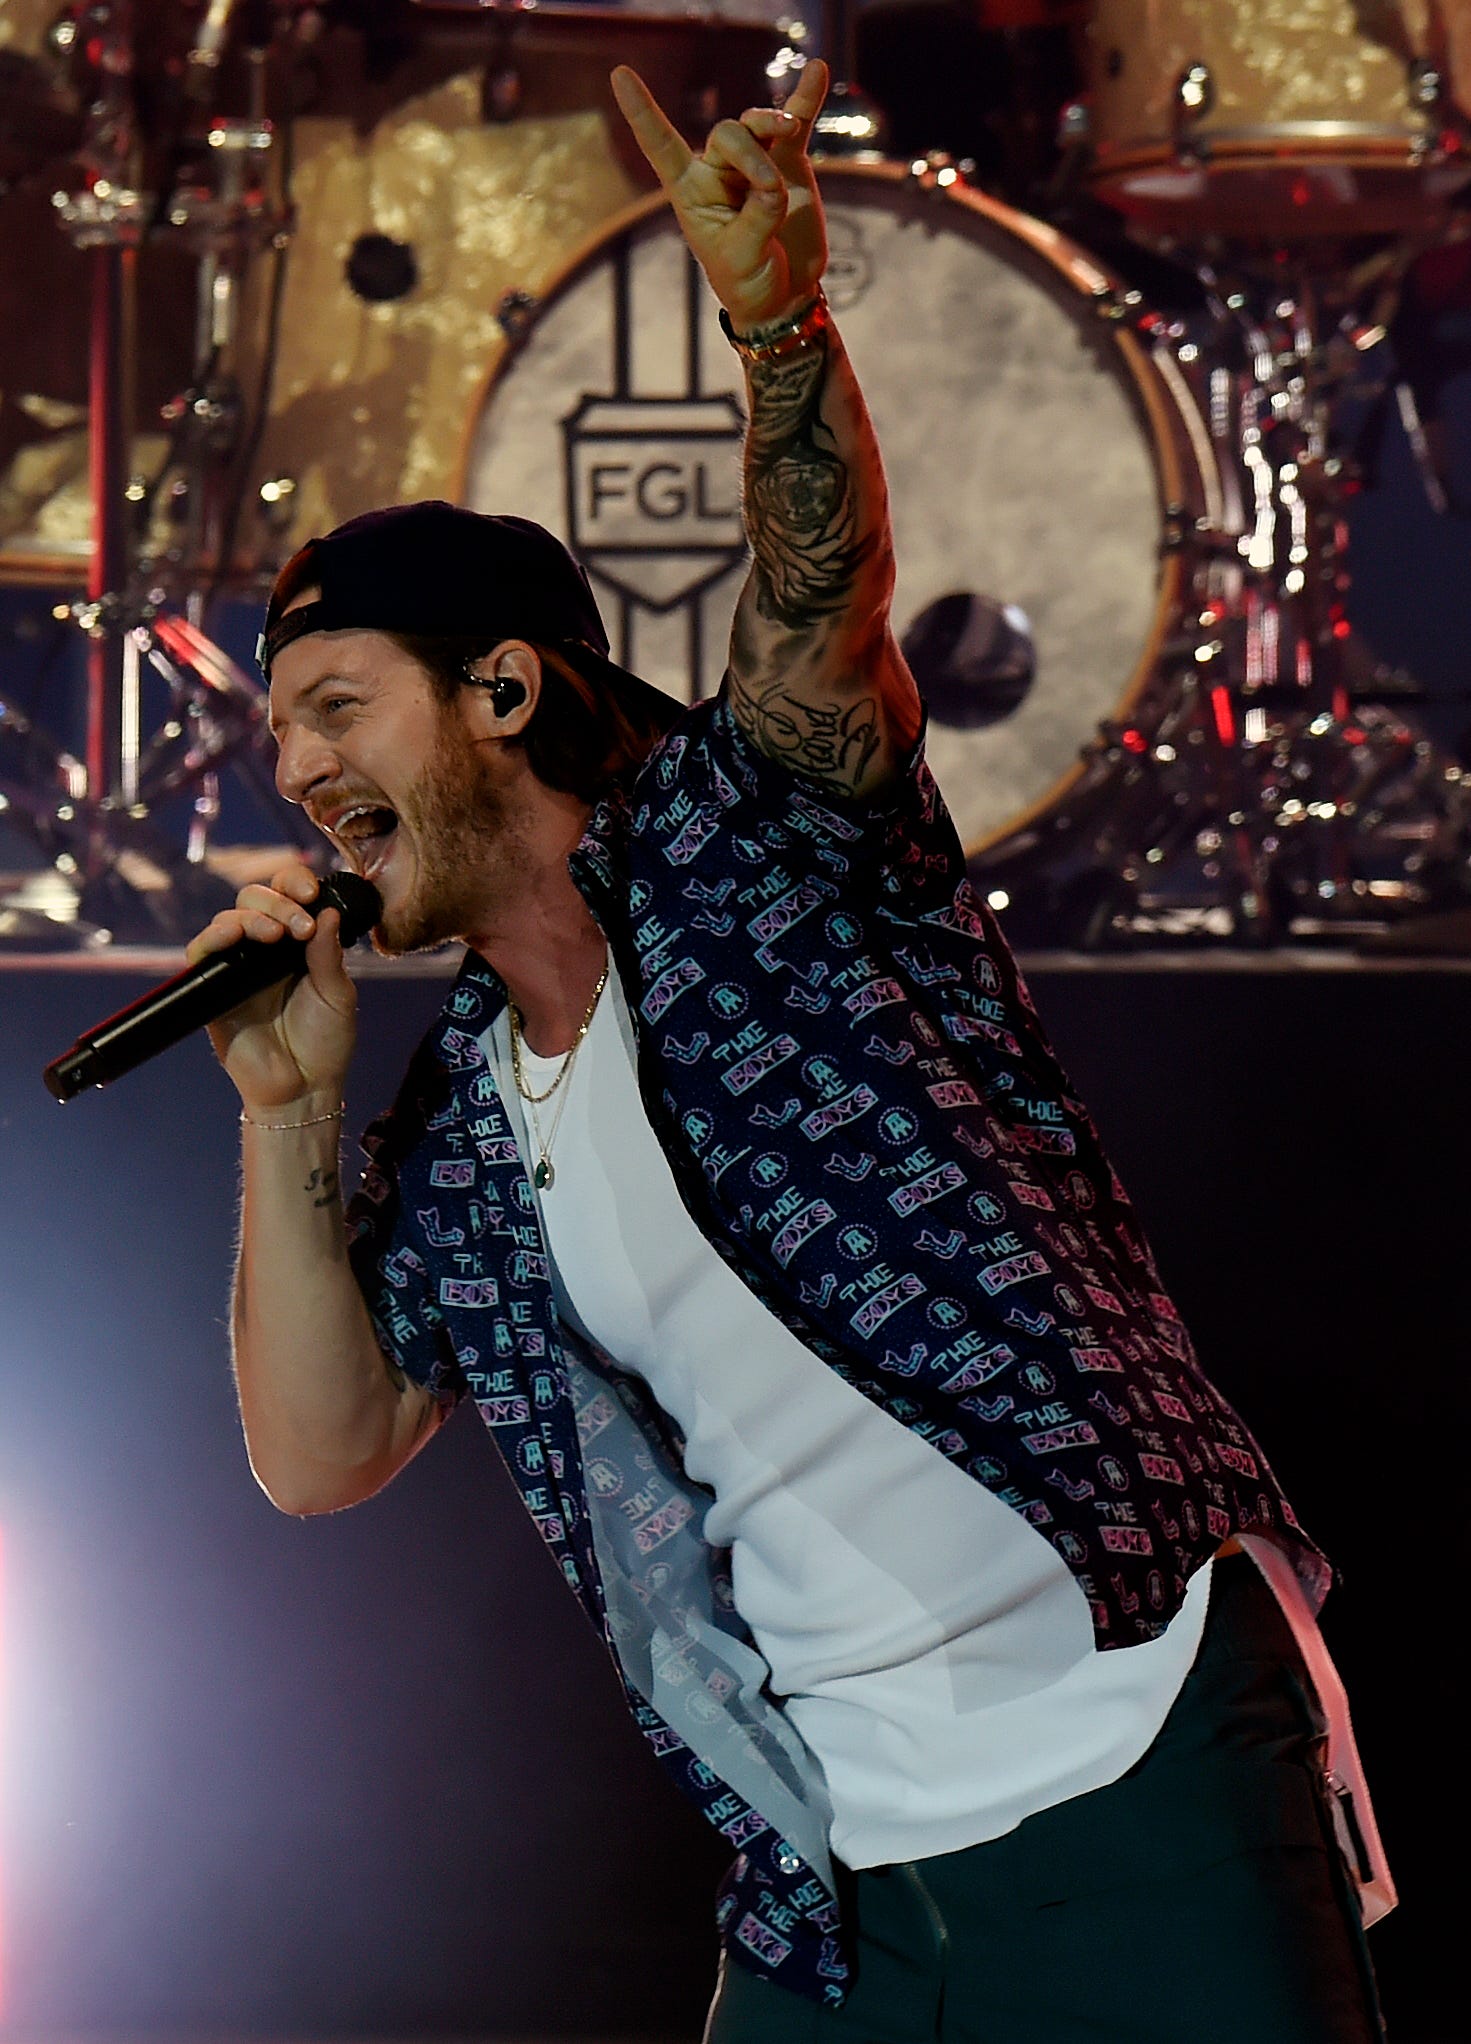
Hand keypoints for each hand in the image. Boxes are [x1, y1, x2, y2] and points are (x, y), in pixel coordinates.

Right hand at [185, 861, 357, 1111]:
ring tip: (274, 934)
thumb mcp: (337, 993)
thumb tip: (328, 911)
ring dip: (250, 918)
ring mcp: (236, 968)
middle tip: (298, 927)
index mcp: (297, 944)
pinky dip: (213, 937)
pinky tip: (232, 936)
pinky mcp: (212, 990)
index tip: (311, 892)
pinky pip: (201, 953)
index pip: (288, 897)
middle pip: (252, 900)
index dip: (294, 884)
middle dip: (276, 902)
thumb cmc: (325, 1042)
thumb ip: (328, 953)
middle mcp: (264, 951)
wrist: (303, 1088)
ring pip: (227, 920)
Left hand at [611, 59, 829, 332]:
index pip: (660, 146)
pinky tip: (817, 70)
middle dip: (751, 155)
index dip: (642, 112)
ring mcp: (754, 163)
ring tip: (791, 130)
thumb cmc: (748, 281)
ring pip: (757, 125)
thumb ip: (758, 217)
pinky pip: (796, 124)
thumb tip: (776, 182)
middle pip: (727, 134)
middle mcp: (718, 170)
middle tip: (771, 190)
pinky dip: (806, 98)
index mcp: (691, 191)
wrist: (783, 294)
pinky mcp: (787, 164)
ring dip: (774, 122)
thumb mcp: (743, 257)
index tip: (619, 74)